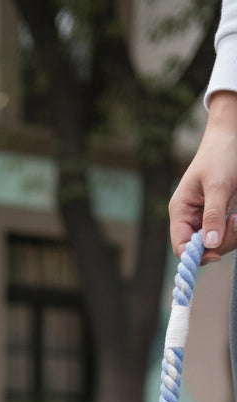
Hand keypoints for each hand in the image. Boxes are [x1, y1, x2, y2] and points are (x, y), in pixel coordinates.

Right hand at [169, 91, 236, 261]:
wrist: (233, 135)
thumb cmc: (221, 154)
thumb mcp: (218, 185)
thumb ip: (213, 215)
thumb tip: (210, 245)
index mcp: (180, 211)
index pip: (180, 246)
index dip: (195, 256)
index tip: (215, 254)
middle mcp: (190, 219)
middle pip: (200, 250)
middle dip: (219, 243)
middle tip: (234, 224)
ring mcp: (206, 219)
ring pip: (215, 245)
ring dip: (230, 237)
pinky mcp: (220, 217)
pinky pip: (226, 235)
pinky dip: (234, 232)